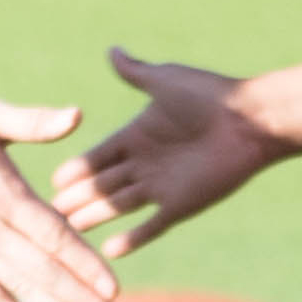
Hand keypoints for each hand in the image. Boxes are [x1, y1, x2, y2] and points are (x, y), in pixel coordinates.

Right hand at [50, 51, 284, 256]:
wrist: (251, 121)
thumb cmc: (211, 95)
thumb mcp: (166, 81)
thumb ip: (136, 73)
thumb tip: (112, 50)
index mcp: (138, 134)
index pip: (98, 155)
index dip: (77, 168)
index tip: (52, 181)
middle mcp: (145, 162)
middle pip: (102, 184)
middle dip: (77, 197)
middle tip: (50, 212)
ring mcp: (161, 185)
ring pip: (119, 205)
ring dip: (95, 217)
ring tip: (70, 230)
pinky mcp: (181, 204)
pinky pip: (152, 226)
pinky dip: (133, 238)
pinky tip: (110, 251)